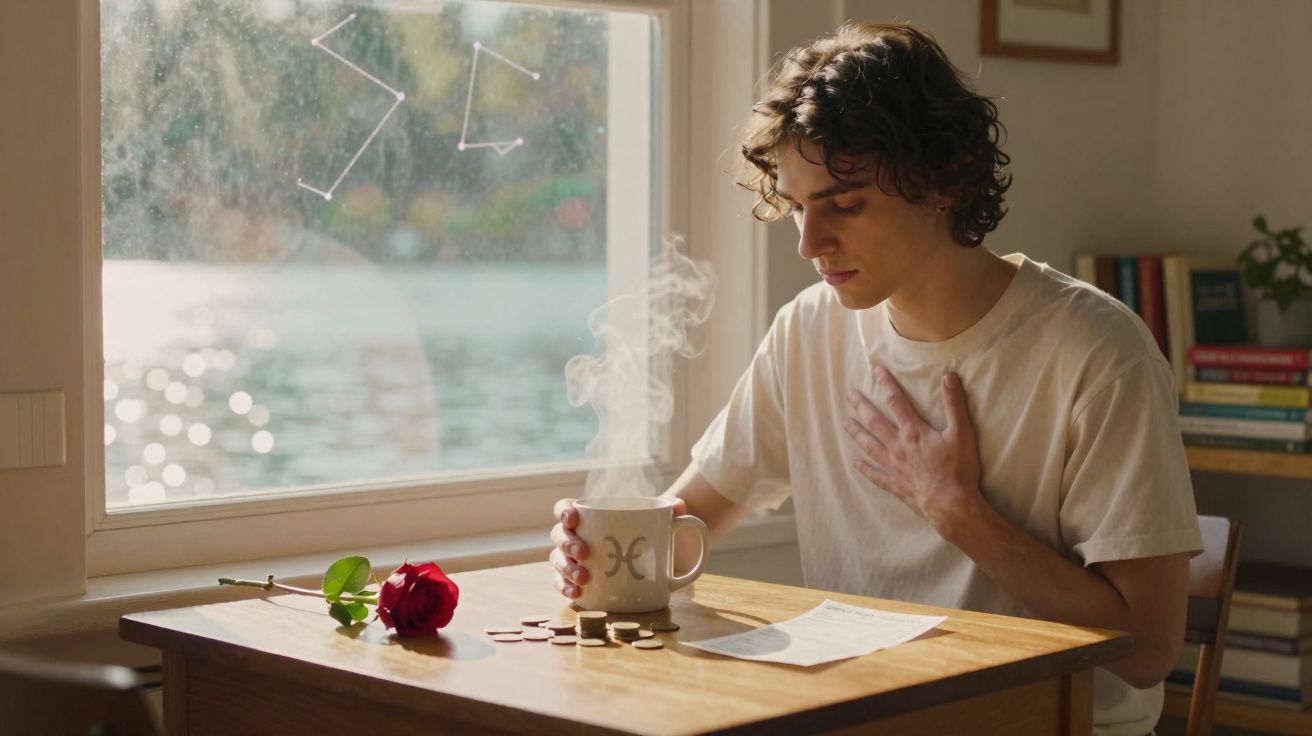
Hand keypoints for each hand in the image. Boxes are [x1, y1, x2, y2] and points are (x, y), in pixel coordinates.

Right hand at [549, 495, 688, 599]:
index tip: (574, 518)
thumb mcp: (661, 517)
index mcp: (588, 515)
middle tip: (585, 553)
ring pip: (558, 560)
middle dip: (567, 543)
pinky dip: (566, 588)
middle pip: (559, 535)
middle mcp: (576, 536)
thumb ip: (671, 508)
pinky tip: (577, 593)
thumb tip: (678, 508)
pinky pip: (563, 584)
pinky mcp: (578, 581)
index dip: (563, 511)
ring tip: (583, 577)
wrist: (655, 556)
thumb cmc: (648, 530)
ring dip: (566, 568)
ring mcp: (574, 559)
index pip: (564, 507)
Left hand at [843, 367, 983, 532]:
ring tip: (845, 422)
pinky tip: (855, 463)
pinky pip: (875, 475)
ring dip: (857, 432)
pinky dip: (865, 469)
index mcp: (913, 433)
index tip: (875, 370)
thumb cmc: (958, 469)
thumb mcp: (962, 433)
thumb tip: (949, 376)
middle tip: (849, 394)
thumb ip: (954, 404)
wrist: (951, 505)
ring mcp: (893, 467)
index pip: (895, 401)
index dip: (885, 384)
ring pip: (869, 446)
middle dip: (861, 406)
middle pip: (875, 422)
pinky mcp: (894, 485)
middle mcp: (897, 447)